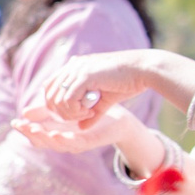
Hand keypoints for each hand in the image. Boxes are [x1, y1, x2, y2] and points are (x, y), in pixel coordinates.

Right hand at [13, 104, 134, 154]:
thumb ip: (47, 111)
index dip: (25, 130)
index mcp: (56, 133)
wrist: (117, 119)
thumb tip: (25, 111)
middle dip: (31, 134)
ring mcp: (76, 143)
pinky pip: (75, 143)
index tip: (14, 122)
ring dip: (43, 138)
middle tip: (21, 126)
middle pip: (43, 141)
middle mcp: (64, 141)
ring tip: (33, 130)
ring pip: (56, 144)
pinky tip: (56, 134)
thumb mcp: (65, 109)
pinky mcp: (90, 142)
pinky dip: (64, 140)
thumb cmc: (90, 114)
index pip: (37, 134)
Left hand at [34, 51, 156, 125]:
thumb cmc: (129, 81)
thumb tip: (81, 128)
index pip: (50, 87)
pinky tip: (91, 112)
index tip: (76, 114)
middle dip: (62, 112)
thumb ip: (92, 111)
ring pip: (57, 100)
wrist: (145, 69)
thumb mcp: (105, 98)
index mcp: (75, 67)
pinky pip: (68, 100)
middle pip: (49, 95)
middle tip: (83, 116)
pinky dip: (77, 111)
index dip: (56, 105)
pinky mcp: (85, 76)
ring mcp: (77, 69)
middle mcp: (72, 66)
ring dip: (71, 113)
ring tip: (89, 114)